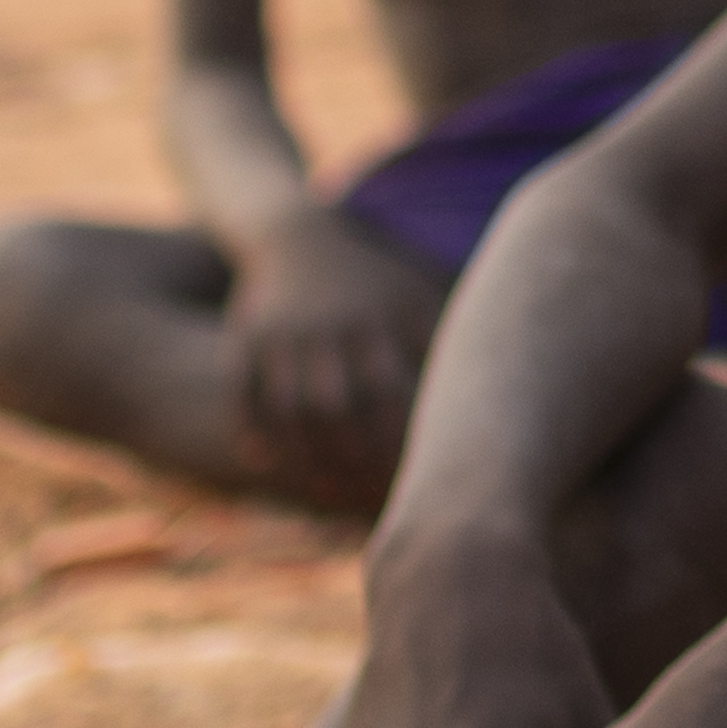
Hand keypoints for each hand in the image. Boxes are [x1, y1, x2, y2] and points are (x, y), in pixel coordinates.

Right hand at [230, 207, 425, 488]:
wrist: (298, 234)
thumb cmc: (374, 280)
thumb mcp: (412, 297)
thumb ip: (438, 343)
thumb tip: (485, 394)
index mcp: (375, 319)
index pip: (386, 390)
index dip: (394, 435)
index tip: (410, 474)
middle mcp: (325, 326)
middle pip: (332, 406)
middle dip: (347, 455)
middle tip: (362, 493)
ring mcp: (280, 332)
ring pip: (285, 406)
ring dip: (300, 452)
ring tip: (320, 486)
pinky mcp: (245, 336)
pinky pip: (241, 389)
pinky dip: (249, 426)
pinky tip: (262, 461)